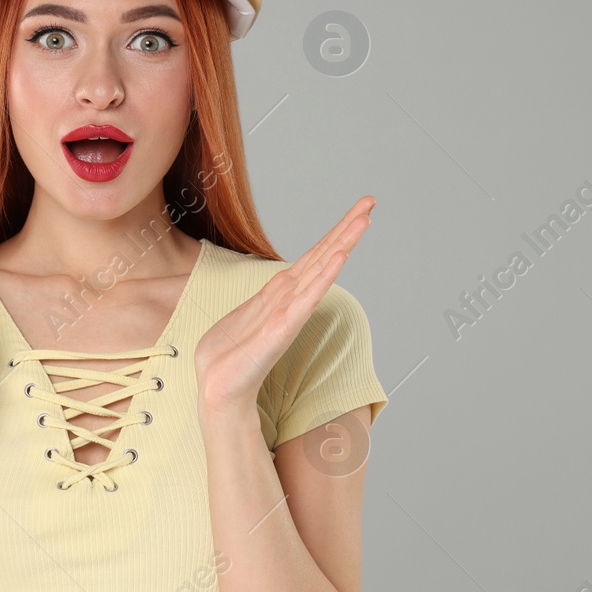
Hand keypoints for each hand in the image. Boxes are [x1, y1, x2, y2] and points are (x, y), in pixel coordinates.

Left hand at [194, 196, 375, 411]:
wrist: (220, 390)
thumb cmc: (231, 357)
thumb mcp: (244, 316)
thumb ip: (264, 300)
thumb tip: (277, 287)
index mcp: (280, 292)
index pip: (313, 255)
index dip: (335, 232)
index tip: (358, 208)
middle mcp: (290, 298)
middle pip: (323, 255)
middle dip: (346, 228)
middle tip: (371, 202)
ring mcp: (289, 311)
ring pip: (319, 269)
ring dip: (341, 242)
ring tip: (363, 220)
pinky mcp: (283, 327)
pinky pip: (306, 296)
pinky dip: (324, 276)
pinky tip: (339, 258)